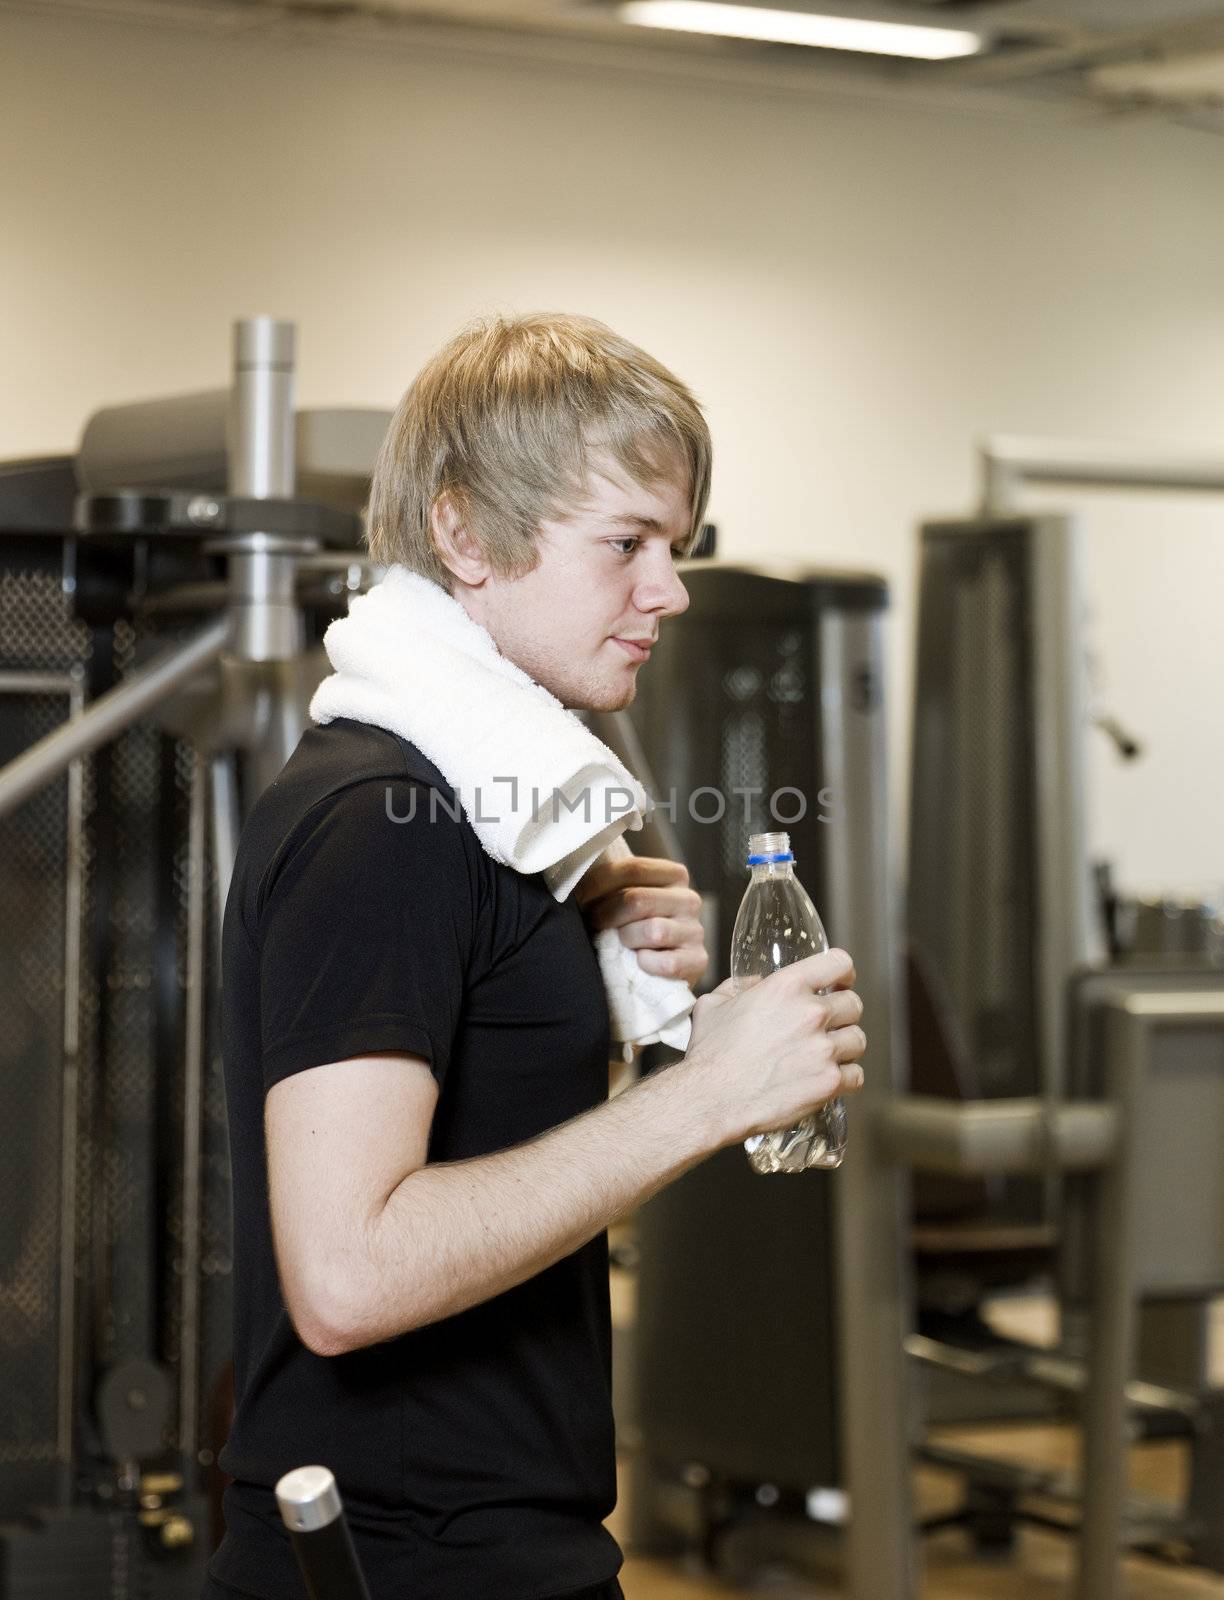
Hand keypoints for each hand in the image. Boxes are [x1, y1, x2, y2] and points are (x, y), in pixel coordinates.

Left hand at [574, 854, 707, 987]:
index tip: (578, 898)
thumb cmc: (632, 929)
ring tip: (619, 945)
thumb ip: (611, 883)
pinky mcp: (698, 961)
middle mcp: (689, 899)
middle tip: (593, 925)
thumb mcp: (625, 900)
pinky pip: (665, 963)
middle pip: (637, 900)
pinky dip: (646, 965)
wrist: (657, 975)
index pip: (632, 868)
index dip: (598, 884)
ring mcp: (696, 931)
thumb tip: (575, 873)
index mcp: (673, 875)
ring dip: (626, 941)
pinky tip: (640, 963)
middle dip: (606, 915)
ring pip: (652, 931)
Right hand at [683, 948, 865, 1145]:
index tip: (840, 984)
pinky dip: (846, 1078)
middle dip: (842, 1015)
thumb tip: (754, 983)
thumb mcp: (713, 1005)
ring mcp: (823, 1049)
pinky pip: (856, 1075)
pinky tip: (828, 1079)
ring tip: (828, 1055)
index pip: (839, 964)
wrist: (712, 1099)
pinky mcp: (829, 1082)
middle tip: (828, 1026)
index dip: (843, 973)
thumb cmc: (710, 1053)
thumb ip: (737, 987)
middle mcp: (810, 1014)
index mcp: (787, 987)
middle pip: (853, 1004)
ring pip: (857, 1040)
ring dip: (845, 1047)